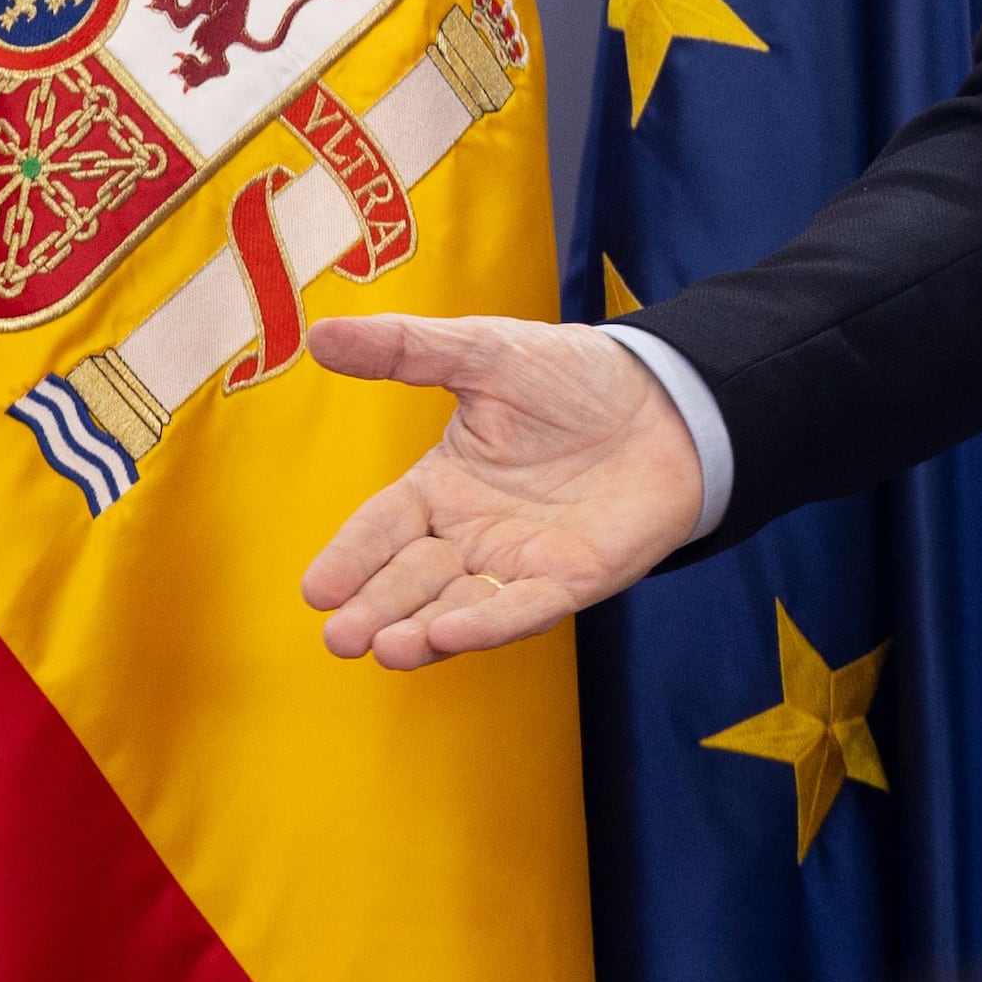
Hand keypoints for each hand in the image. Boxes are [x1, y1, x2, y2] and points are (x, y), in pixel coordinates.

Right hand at [298, 313, 707, 666]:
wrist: (668, 396)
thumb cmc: (572, 376)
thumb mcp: (484, 351)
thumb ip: (406, 349)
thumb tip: (320, 334)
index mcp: (443, 487)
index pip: (384, 527)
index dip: (350, 557)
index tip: (314, 589)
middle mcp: (473, 535)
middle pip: (413, 578)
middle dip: (375, 609)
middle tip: (338, 638)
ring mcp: (520, 563)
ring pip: (459, 606)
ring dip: (421, 631)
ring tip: (384, 647)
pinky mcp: (573, 580)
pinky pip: (525, 610)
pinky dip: (490, 625)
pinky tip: (451, 633)